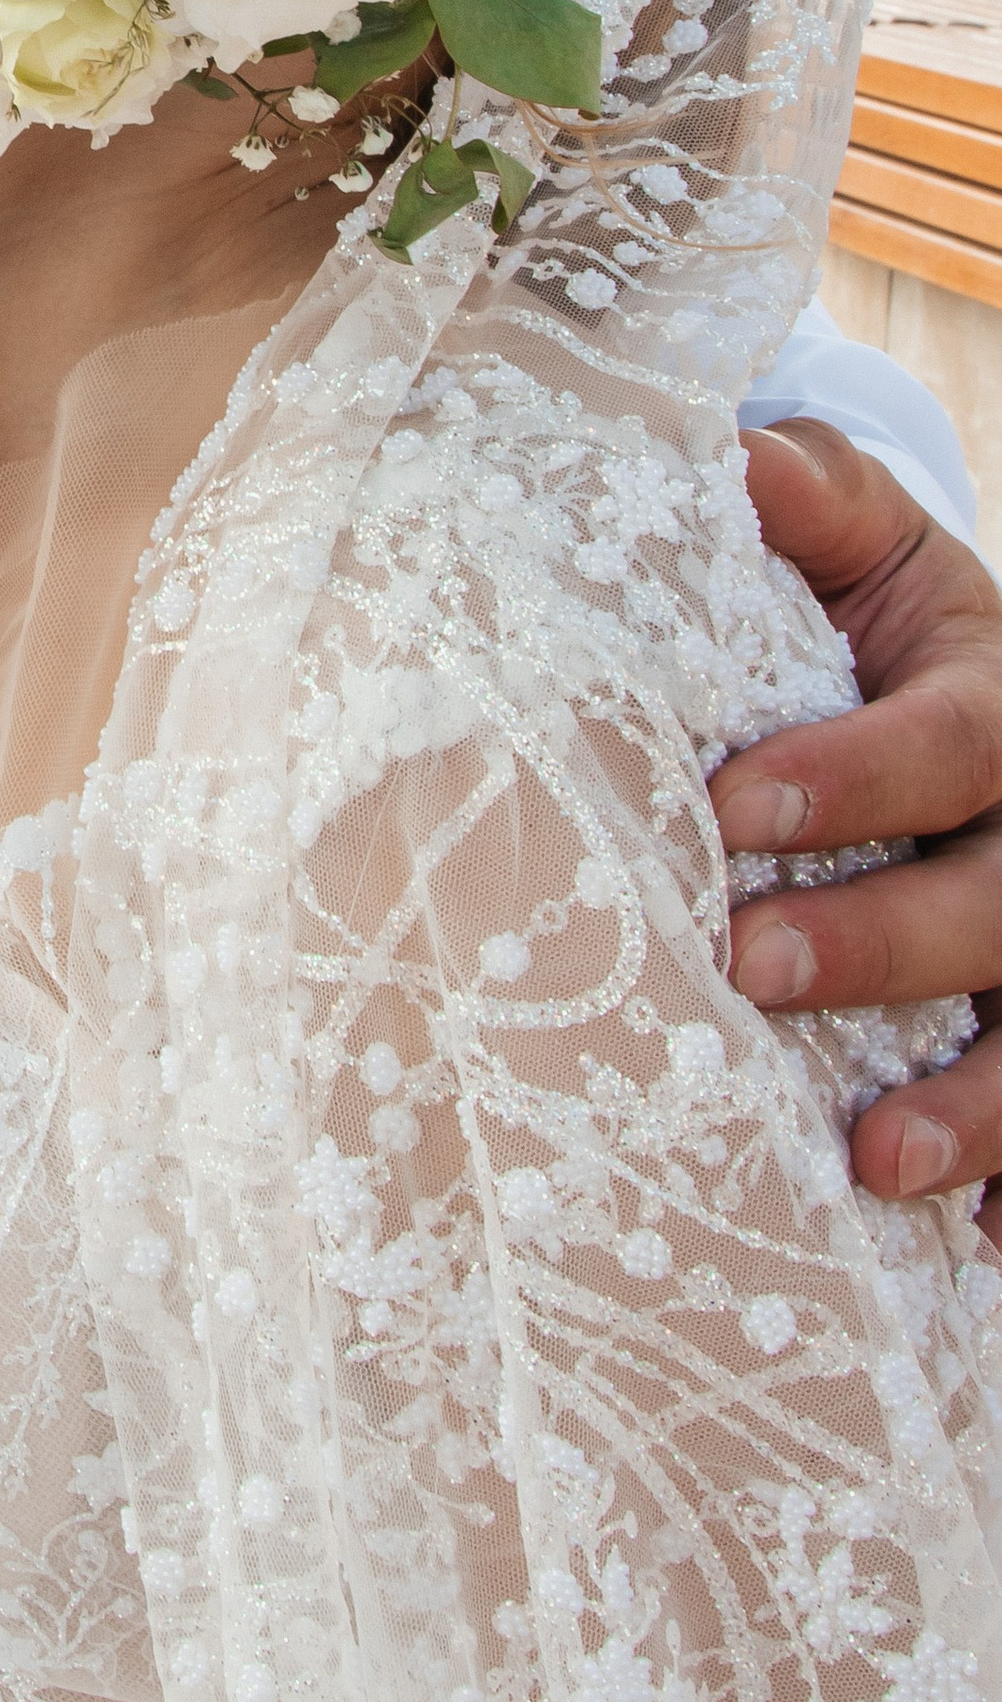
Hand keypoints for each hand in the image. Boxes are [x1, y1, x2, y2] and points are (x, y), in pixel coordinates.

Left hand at [719, 419, 1001, 1249]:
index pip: (946, 743)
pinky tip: (979, 1243)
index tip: (728, 810)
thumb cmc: (878, 624)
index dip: (848, 778)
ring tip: (877, 1157)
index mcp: (999, 701)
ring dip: (985, 1101)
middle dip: (887, 940)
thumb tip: (735, 459)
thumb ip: (812, 501)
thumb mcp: (867, 547)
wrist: (969, 695)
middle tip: (751, 969)